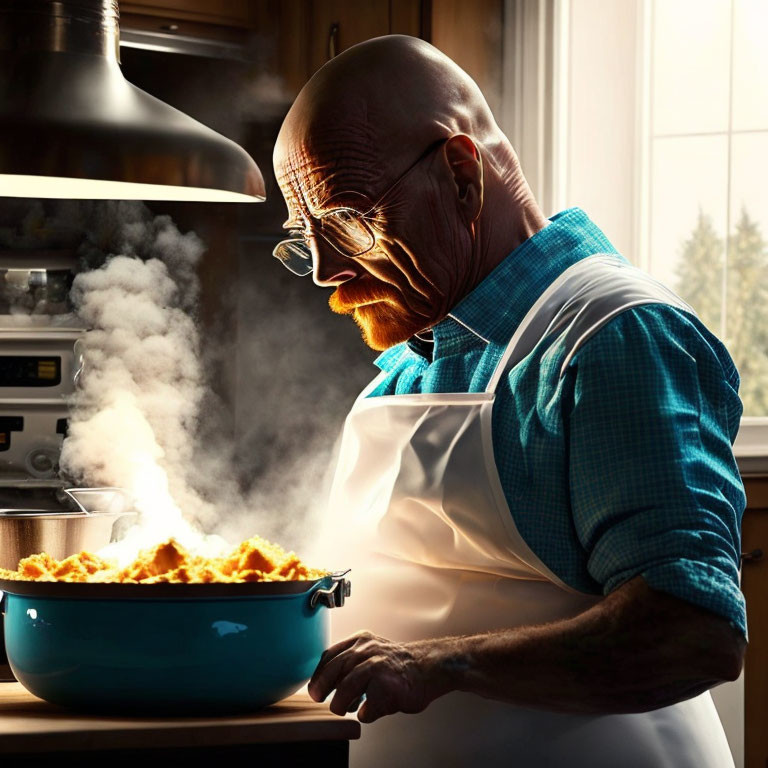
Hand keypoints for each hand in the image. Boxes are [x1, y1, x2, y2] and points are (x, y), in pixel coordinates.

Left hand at [308, 630, 451, 722]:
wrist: (428, 668)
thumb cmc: (398, 665)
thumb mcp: (371, 650)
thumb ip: (351, 660)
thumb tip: (326, 682)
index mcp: (361, 640)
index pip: (330, 655)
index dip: (319, 674)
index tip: (314, 688)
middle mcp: (368, 650)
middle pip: (335, 669)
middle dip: (323, 687)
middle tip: (320, 700)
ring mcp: (377, 666)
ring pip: (346, 688)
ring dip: (341, 704)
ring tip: (344, 709)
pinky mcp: (387, 687)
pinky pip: (367, 707)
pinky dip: (365, 713)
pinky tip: (369, 711)